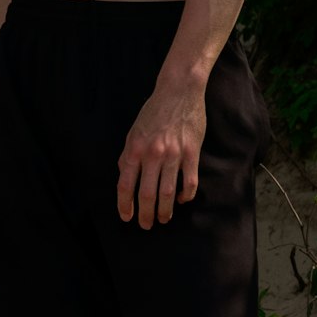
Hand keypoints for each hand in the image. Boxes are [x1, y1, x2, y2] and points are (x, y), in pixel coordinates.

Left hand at [117, 84, 206, 227]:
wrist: (179, 91)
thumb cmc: (154, 112)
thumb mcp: (133, 131)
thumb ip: (128, 155)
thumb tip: (124, 176)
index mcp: (134, 149)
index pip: (126, 185)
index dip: (125, 205)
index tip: (127, 217)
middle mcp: (153, 154)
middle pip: (147, 194)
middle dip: (145, 214)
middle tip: (146, 225)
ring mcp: (174, 154)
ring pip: (168, 193)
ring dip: (164, 210)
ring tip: (163, 219)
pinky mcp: (192, 153)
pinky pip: (189, 182)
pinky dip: (185, 195)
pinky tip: (180, 200)